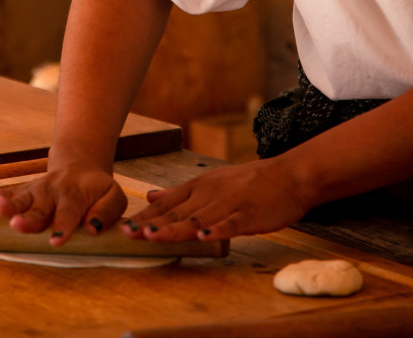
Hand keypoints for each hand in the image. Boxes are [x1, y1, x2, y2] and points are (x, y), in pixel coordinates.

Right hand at [0, 162, 129, 245]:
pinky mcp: (20, 192)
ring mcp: (32, 191)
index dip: (63, 224)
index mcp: (75, 192)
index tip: (56, 239)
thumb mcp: (114, 196)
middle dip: (28, 216)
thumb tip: (93, 229)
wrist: (80, 166)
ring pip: (16, 197)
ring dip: (5, 204)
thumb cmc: (97, 190)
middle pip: (38, 205)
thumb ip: (108, 211)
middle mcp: (50, 190)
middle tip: (19, 224)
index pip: (69, 210)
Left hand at [120, 157, 311, 242]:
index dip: (144, 216)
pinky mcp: (250, 215)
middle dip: (151, 224)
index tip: (123, 227)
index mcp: (200, 186)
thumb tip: (151, 196)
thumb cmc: (250, 182)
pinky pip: (231, 224)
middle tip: (128, 234)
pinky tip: (204, 237)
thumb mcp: (212, 181)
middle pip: (177, 212)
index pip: (166, 203)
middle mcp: (210, 194)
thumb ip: (181, 192)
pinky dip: (217, 230)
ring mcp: (230, 204)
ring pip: (198, 218)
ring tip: (154, 236)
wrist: (290, 175)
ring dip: (175, 228)